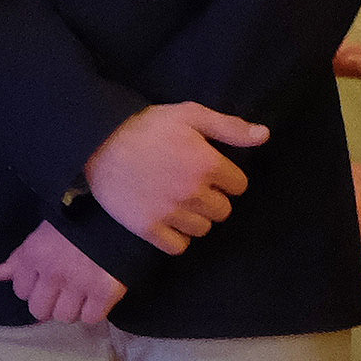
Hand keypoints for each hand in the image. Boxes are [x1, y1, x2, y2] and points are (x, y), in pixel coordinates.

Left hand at [0, 220, 126, 326]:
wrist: (118, 211)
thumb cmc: (77, 219)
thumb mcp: (43, 232)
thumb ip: (20, 256)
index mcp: (35, 254)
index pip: (20, 291)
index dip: (33, 287)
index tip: (45, 280)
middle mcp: (53, 273)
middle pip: (40, 311)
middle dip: (50, 304)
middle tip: (63, 292)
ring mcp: (79, 284)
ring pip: (65, 317)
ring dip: (72, 309)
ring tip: (81, 294)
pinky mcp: (104, 292)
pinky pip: (91, 318)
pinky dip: (93, 311)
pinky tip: (96, 298)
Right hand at [87, 101, 266, 253]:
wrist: (96, 144)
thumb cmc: (145, 126)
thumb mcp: (188, 114)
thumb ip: (229, 127)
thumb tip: (265, 136)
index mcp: (207, 163)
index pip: (239, 186)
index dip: (226, 178)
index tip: (209, 170)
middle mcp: (193, 192)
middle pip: (223, 211)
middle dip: (213, 199)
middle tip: (192, 186)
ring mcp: (170, 213)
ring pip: (203, 229)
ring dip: (196, 218)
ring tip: (178, 202)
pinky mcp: (148, 229)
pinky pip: (179, 246)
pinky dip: (177, 237)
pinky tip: (167, 220)